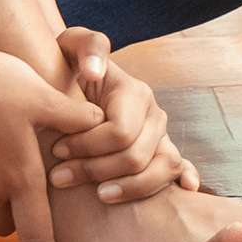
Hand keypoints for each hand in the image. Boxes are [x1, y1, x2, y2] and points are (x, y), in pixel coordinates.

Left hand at [48, 26, 199, 202]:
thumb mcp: (72, 46)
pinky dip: (185, 179)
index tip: (55, 150)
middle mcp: (154, 115)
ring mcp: (161, 136)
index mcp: (135, 92)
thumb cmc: (69, 66)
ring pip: (161, 170)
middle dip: (95, 170)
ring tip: (99, 195)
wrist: (74, 81)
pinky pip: (179, 169)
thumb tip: (95, 71)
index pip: (119, 133)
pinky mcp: (161, 153)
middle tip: (59, 176)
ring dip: (130, 188)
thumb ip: (87, 47)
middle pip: (135, 157)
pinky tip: (184, 189)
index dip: (86, 147)